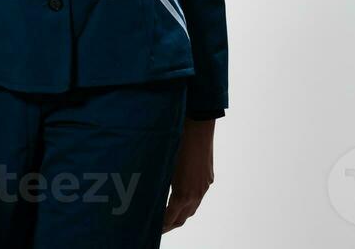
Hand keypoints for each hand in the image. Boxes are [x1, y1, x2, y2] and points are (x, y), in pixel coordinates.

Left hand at [162, 118, 214, 232]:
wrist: (197, 127)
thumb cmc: (175, 143)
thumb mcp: (162, 164)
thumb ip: (157, 181)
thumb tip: (146, 192)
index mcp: (183, 194)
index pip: (170, 218)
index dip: (161, 225)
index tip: (151, 228)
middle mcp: (196, 194)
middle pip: (183, 218)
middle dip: (170, 224)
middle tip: (157, 227)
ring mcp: (204, 187)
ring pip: (192, 209)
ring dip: (179, 214)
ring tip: (166, 216)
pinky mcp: (208, 179)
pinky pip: (198, 197)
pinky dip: (187, 202)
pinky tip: (179, 198)